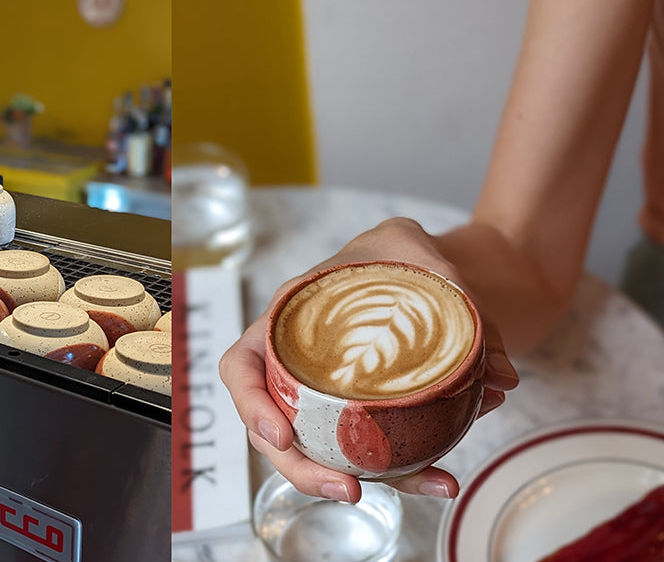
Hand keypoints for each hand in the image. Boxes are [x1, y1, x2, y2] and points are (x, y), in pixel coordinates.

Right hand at [217, 218, 520, 502]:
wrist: (427, 268)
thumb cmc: (397, 254)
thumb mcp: (414, 249)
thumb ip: (456, 297)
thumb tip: (500, 375)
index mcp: (285, 323)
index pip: (242, 367)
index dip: (250, 404)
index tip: (279, 434)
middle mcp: (297, 367)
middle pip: (273, 428)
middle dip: (301, 468)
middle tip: (346, 490)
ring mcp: (326, 396)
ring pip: (317, 451)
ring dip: (350, 481)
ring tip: (399, 493)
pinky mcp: (361, 415)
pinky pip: (369, 452)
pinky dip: (403, 474)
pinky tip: (441, 481)